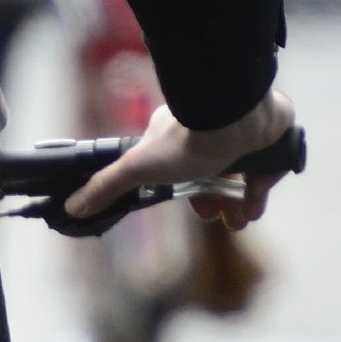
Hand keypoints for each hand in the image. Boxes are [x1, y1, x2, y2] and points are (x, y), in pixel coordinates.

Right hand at [68, 88, 297, 229]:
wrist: (235, 119)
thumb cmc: (187, 140)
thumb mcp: (139, 168)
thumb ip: (106, 186)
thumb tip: (71, 207)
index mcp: (178, 134)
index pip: (183, 168)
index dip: (191, 194)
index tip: (197, 211)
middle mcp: (212, 132)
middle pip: (215, 175)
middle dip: (217, 204)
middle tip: (222, 222)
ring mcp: (242, 134)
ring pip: (242, 175)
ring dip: (240, 203)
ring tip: (241, 220)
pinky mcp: (269, 137)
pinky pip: (268, 168)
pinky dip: (261, 190)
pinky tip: (254, 206)